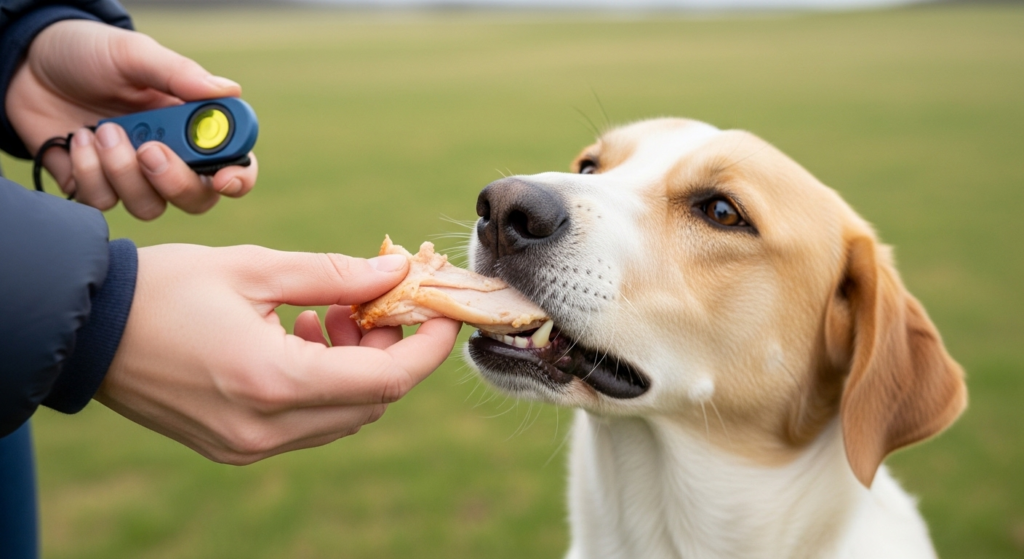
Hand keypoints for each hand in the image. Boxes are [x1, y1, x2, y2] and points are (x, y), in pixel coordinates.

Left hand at [5, 20, 256, 218]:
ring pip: (149, 207)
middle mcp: (171, 157)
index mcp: (192, 125)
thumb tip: (230, 91)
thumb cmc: (89, 53)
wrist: (27, 66)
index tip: (221, 177)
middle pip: (197, 198)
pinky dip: (88, 171)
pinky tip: (78, 140)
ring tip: (102, 130)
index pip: (235, 163)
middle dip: (174, 182)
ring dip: (122, 171)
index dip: (238, 177)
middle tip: (149, 150)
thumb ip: (179, 74)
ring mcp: (134, 177)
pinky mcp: (98, 188)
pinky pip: (104, 202)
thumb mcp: (134, 54)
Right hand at [96, 245, 460, 464]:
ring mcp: (249, 446)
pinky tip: (304, 336)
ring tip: (332, 314)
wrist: (88, 331)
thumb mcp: (256, 267)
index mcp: (273, 381)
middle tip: (378, 301)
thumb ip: (336, 274)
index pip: (387, 379)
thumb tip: (398, 271)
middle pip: (372, 401)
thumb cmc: (165, 289)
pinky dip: (326, 382)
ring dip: (359, 365)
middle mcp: (266, 428)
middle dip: (392, 350)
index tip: (444, 309)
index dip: (428, 345)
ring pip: (344, 415)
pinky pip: (308, 422)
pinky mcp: (236, 446)